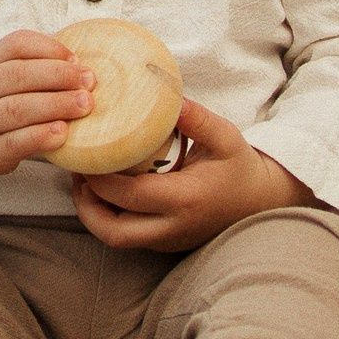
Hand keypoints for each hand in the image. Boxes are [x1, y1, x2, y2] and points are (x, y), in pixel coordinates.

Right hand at [0, 31, 92, 177]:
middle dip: (58, 76)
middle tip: (89, 81)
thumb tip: (78, 64)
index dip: (49, 48)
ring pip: (16, 110)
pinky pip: (14, 144)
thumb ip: (29, 65)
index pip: (15, 45)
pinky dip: (40, 137)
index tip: (76, 57)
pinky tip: (62, 133)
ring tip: (83, 105)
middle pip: (17, 76)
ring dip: (54, 105)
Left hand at [70, 100, 310, 252]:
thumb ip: (197, 118)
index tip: (85, 153)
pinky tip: (105, 190)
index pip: (129, 195)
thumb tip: (167, 94)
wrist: (261, 202)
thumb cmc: (240, 167)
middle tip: (78, 172)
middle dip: (86, 204)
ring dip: (94, 214)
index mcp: (186, 200)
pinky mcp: (165, 244)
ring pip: (116, 239)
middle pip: (113, 231)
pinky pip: (128, 236)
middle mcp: (174, 227)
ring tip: (85, 181)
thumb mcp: (225, 136)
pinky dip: (109, 217)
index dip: (99, 176)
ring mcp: (168, 240)